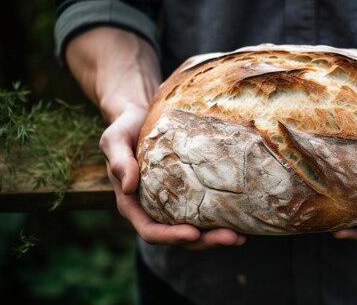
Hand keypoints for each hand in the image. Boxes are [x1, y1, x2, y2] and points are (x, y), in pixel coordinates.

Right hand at [99, 104, 245, 250]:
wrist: (141, 116)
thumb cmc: (125, 128)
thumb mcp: (114, 140)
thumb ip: (119, 161)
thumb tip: (127, 186)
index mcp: (132, 205)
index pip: (150, 230)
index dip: (171, 237)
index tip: (192, 234)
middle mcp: (154, 210)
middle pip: (180, 237)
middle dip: (205, 241)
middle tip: (232, 237)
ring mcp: (173, 205)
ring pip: (196, 230)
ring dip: (217, 236)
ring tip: (241, 236)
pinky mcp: (189, 194)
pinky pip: (205, 212)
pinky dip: (222, 218)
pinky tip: (242, 218)